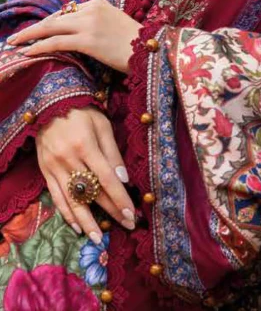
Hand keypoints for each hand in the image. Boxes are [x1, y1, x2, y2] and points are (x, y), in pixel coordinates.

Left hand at [6, 0, 142, 72]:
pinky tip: (27, 52)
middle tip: (15, 37)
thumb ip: (96, 24)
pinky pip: (56, 42)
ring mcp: (89, 24)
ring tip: (13, 44)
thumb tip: (77, 35)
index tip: (36, 32)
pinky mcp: (88, 40)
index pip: (67, 12)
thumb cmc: (136, 43)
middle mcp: (91, 9)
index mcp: (98, 3)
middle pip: (55, 18)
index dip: (49, 23)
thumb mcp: (115, 24)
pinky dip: (39, 46)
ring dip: (29, 36)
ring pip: (51, 28)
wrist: (151, 50)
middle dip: (33, 28)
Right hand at [36, 106, 135, 241]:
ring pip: (73, 200)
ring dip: (87, 221)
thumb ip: (113, 153)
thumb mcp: (103, 125)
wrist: (51, 104)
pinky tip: (77, 226)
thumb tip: (123, 180)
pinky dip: (67, 213)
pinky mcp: (45, 172)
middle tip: (126, 225)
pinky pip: (57, 197)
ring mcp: (54, 167)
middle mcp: (68, 159)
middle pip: (92, 192)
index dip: (119, 198)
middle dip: (110, 210)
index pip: (106, 179)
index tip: (131, 213)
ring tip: (100, 239)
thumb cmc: (83, 112)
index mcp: (85, 145)